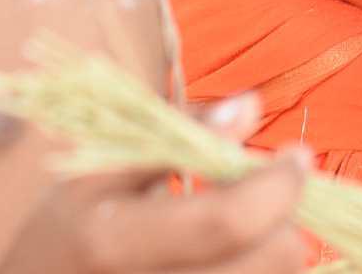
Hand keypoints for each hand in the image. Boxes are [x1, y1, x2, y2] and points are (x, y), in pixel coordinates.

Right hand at [0, 146, 310, 273]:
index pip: (226, 221)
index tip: (298, 156)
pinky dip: (255, 272)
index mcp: (114, 241)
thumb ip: (174, 137)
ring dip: (275, 252)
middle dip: (283, 220)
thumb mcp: (95, 174)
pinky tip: (234, 257)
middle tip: (273, 195)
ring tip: (249, 229)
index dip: (277, 186)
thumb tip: (253, 105)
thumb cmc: (63, 235)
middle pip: (265, 263)